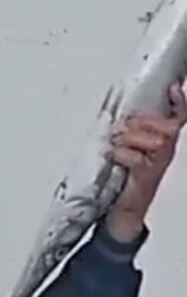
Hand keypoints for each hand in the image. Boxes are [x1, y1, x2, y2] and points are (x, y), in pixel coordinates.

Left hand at [103, 81, 185, 242]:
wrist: (123, 209)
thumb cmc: (124, 174)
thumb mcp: (128, 146)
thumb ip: (130, 129)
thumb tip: (122, 112)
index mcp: (162, 139)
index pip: (179, 116)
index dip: (180, 103)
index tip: (173, 88)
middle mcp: (166, 150)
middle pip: (167, 126)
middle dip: (143, 122)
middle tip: (123, 130)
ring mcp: (159, 164)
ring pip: (154, 140)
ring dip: (130, 139)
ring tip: (117, 146)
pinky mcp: (148, 176)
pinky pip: (138, 158)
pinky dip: (123, 155)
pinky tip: (117, 159)